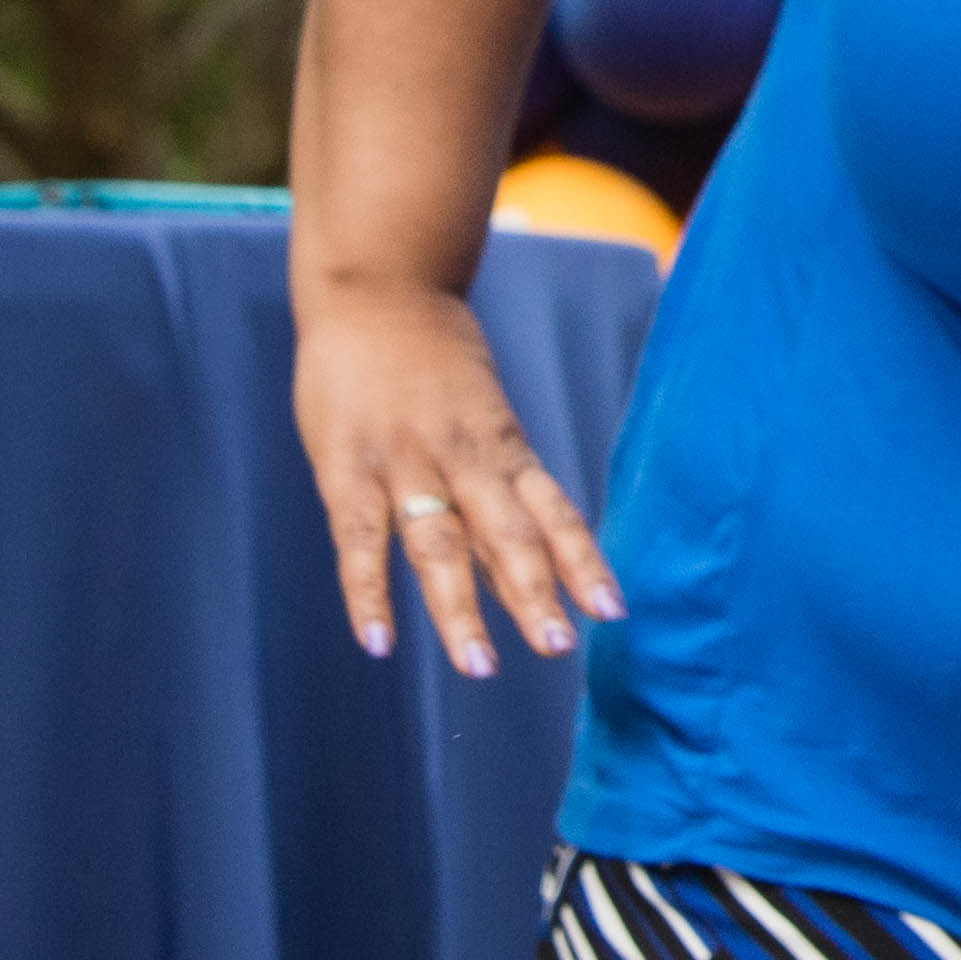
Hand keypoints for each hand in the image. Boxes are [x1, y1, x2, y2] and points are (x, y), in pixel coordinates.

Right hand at [292, 284, 622, 675]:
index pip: (555, 512)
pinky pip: (358, 539)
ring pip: (439, 545)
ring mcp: (404, 462)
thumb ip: (489, 495)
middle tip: (560, 648)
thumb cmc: (433, 366)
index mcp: (503, 446)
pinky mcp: (346, 467)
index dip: (584, 561)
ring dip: (459, 609)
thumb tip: (515, 573)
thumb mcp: (479, 420)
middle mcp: (464, 456)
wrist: (378, 291)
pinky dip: (368, 592)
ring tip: (482, 668)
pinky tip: (379, 643)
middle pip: (507, 534)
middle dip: (536, 593)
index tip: (615, 611)